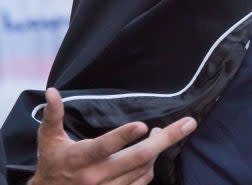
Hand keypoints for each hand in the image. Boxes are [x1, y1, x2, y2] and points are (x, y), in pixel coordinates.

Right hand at [29, 87, 196, 184]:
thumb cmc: (52, 163)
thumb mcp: (48, 140)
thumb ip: (53, 115)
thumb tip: (52, 91)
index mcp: (80, 159)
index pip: (104, 147)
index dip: (123, 136)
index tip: (143, 125)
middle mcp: (95, 177)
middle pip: (137, 158)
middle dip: (165, 139)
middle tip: (188, 123)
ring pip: (143, 171)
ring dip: (158, 150)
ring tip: (162, 133)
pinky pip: (140, 184)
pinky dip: (150, 168)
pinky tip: (153, 155)